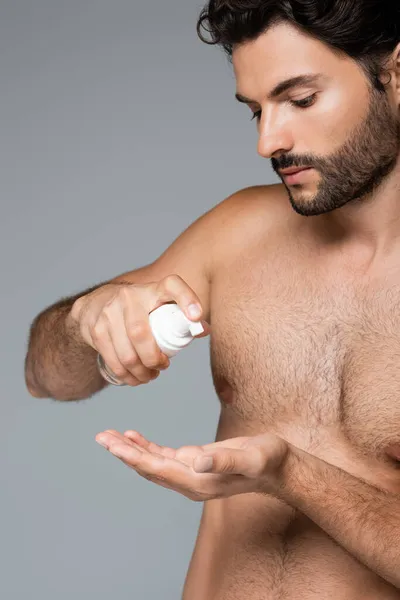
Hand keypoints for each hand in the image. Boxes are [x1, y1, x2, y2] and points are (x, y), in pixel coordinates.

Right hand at [68, 275, 209, 386]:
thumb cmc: (138, 309)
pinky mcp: (95, 329)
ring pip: (126, 353)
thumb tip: (203, 330)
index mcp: (152, 289)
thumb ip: (179, 317)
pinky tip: (134, 378)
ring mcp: (108, 312)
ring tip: (149, 376)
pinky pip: (113, 360)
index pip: (172, 285)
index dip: (186, 298)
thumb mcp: (157, 305)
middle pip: (141, 334)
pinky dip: (126, 375)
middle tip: (162, 366)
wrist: (94, 305)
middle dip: (153, 359)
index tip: (196, 317)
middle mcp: (129, 296)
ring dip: (140, 372)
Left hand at [95, 429, 288, 499]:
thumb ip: (225, 461)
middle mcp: (190, 482)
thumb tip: (198, 461)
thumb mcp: (250, 458)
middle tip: (101, 437)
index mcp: (199, 482)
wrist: (278, 466)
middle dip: (124, 453)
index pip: (158, 469)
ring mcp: (191, 474)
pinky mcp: (194, 463)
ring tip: (110, 436)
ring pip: (153, 463)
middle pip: (149, 468)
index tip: (113, 444)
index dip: (134, 457)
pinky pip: (164, 457)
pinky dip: (147, 447)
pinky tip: (135, 437)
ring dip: (131, 450)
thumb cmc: (267, 460)